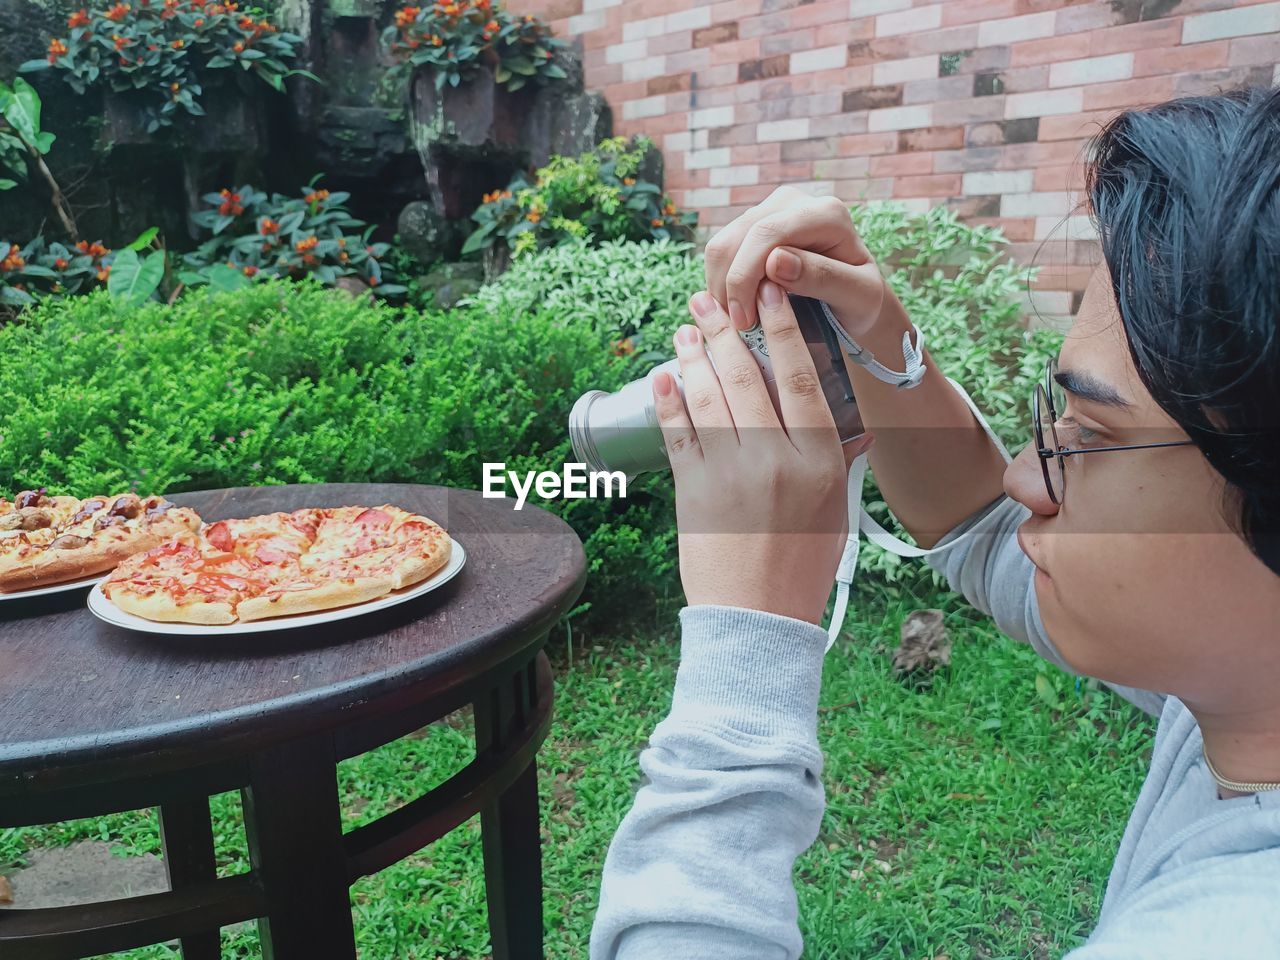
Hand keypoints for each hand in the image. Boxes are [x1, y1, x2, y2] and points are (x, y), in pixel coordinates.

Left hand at [654, 282, 874, 624]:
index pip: (801, 378)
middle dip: (725, 331)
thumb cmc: (802, 566)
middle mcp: (773, 460)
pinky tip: (662, 376)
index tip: (771, 293)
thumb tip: (858, 429)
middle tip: (709, 300)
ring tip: (685, 328)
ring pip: (708, 398)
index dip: (784, 330)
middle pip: (746, 378)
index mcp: (816, 461)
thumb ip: (841, 462)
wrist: (757, 617)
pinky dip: (669, 401)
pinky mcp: (692, 491)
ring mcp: (729, 473)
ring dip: (693, 357)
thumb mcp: (835, 511)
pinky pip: (678, 434)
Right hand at [704, 185, 886, 333]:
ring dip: (721, 288)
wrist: (855, 299)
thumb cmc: (861, 300)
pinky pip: (719, 253)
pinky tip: (737, 308)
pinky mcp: (751, 226)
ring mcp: (768, 211)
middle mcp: (792, 202)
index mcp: (825, 213)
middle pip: (736, 239)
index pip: (766, 235)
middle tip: (739, 328)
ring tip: (739, 322)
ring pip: (721, 246)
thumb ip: (823, 278)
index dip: (744, 278)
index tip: (745, 321)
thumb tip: (775, 261)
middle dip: (729, 288)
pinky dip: (720, 285)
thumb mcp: (858, 297)